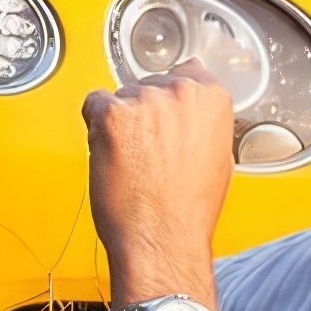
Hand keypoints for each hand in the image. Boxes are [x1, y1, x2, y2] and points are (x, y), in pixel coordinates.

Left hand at [82, 65, 236, 282]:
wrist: (163, 237)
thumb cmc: (188, 208)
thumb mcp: (217, 154)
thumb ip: (201, 121)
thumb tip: (188, 111)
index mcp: (212, 97)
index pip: (183, 73)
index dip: (168, 99)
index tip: (165, 116)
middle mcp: (180, 91)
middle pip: (147, 85)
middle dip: (143, 112)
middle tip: (148, 150)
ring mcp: (145, 101)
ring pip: (120, 96)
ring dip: (120, 122)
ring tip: (133, 159)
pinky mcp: (112, 114)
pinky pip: (93, 105)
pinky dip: (96, 128)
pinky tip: (113, 155)